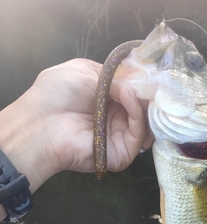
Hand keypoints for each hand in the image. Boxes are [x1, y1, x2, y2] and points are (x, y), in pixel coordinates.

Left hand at [0, 58, 153, 193]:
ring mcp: (119, 137)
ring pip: (145, 122)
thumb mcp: (86, 71)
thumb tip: (137, 81)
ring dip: (142, 102)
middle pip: (144, 109)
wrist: (41, 123)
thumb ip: (116, 76)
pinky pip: (138, 134)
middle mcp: (115, 119)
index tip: (148, 70)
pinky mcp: (122, 153)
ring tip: (131, 88)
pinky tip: (127, 96)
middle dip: (147, 93)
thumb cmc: (56, 94)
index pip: (135, 93)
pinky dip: (137, 113)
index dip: (142, 82)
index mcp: (107, 100)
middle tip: (147, 80)